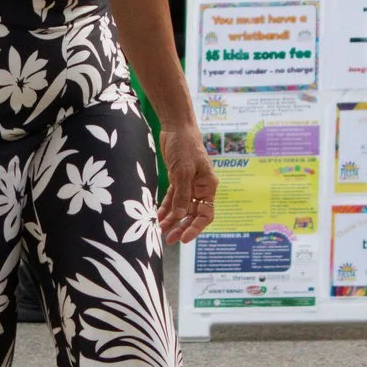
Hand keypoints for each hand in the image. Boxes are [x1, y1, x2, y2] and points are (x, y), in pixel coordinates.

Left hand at [156, 125, 216, 242]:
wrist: (177, 127)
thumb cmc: (186, 146)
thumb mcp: (184, 171)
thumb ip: (182, 194)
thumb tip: (179, 216)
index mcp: (208, 187)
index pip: (206, 214)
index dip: (196, 228)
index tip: (184, 238)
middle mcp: (200, 189)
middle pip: (192, 214)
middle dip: (181, 227)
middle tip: (169, 239)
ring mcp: (188, 185)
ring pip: (181, 209)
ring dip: (171, 220)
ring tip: (160, 230)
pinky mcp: (177, 181)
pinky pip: (172, 199)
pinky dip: (165, 208)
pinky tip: (157, 217)